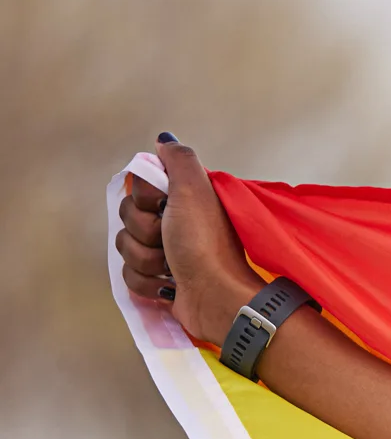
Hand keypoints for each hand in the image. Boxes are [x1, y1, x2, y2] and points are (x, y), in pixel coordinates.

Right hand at [115, 137, 263, 344]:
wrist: (217, 298)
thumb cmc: (205, 243)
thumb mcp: (195, 190)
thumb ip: (180, 160)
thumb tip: (164, 140)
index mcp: (181, 201)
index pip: (136, 191)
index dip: (144, 200)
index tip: (164, 206)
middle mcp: (172, 224)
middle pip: (127, 218)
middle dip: (145, 232)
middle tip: (170, 240)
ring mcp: (164, 254)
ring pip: (126, 247)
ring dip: (147, 259)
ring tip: (173, 267)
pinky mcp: (158, 282)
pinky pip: (129, 275)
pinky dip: (147, 282)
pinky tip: (169, 286)